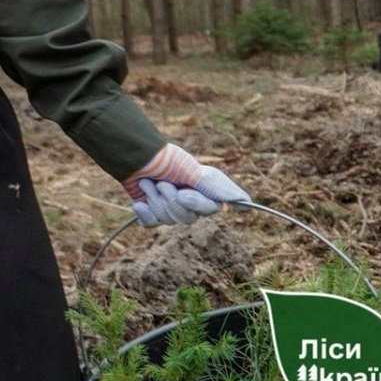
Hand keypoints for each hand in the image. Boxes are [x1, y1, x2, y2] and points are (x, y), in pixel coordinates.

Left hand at [123, 144, 250, 226]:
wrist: (133, 157)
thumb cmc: (166, 161)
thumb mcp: (194, 172)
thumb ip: (218, 189)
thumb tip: (246, 204)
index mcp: (204, 190)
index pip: (210, 209)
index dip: (195, 203)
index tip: (183, 193)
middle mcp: (189, 199)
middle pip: (187, 219)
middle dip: (172, 200)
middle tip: (162, 182)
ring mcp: (169, 205)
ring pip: (168, 220)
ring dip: (156, 200)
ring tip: (148, 183)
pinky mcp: (151, 209)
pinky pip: (152, 224)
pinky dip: (145, 214)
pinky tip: (139, 204)